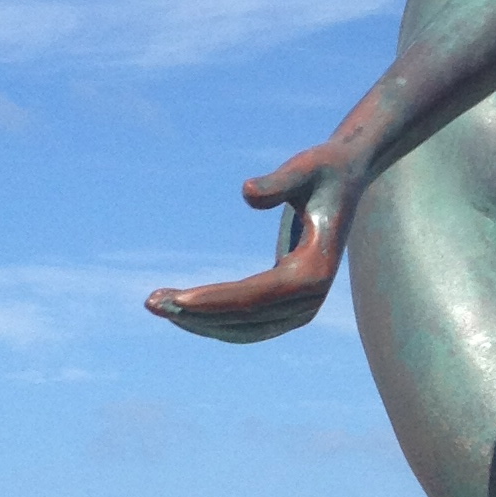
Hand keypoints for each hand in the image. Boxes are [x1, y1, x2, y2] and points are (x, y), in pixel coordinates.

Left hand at [146, 149, 353, 345]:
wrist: (345, 180)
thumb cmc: (323, 169)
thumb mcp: (305, 168)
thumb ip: (279, 181)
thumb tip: (247, 193)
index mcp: (314, 272)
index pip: (256, 296)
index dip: (214, 300)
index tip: (176, 300)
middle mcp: (309, 300)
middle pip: (245, 318)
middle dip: (195, 314)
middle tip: (150, 302)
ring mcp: (301, 309)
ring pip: (241, 329)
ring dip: (197, 321)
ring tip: (155, 303)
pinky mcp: (288, 307)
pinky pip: (244, 324)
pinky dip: (211, 320)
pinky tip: (180, 308)